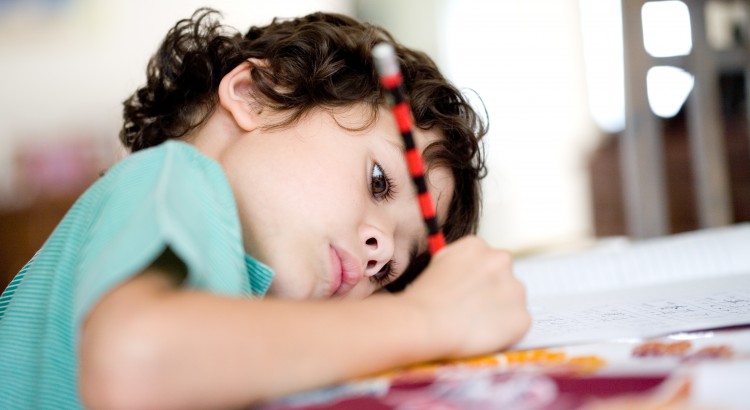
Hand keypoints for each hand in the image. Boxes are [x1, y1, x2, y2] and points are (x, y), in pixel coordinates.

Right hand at [400, 235, 530, 358]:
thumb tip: (467, 272)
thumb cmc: (424, 299)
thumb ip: (458, 263)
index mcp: (477, 246)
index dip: (477, 280)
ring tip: (473, 325)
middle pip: (503, 277)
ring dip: (500, 311)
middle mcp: (501, 261)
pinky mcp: (522, 317)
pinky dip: (505, 332)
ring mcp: (515, 289)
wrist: (426, 323)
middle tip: (472, 310)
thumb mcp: (436, 264)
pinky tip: (482, 335)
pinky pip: (518, 324)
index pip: (486, 260)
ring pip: (513, 300)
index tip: (468, 292)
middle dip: (492, 292)